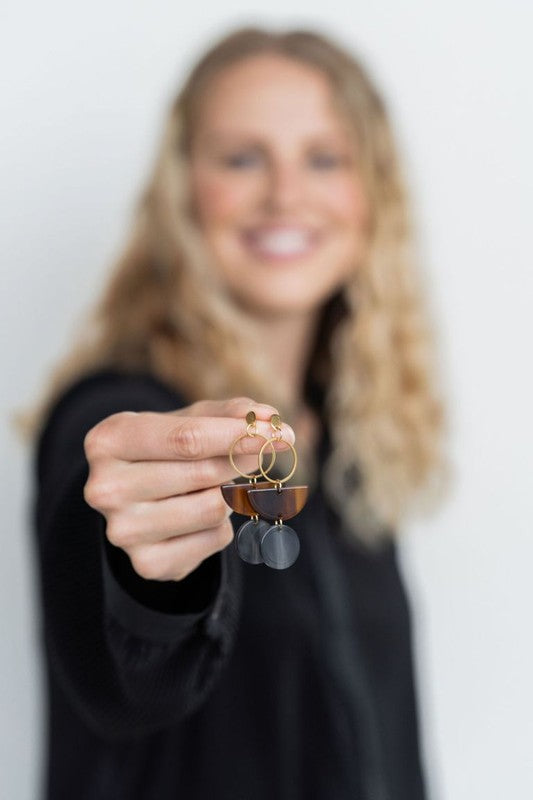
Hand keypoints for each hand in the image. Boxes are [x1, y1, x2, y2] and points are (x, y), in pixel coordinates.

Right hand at [83, 397, 294, 581]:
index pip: (187, 439)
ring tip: (210, 485)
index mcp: (109, 441)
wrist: (135, 498)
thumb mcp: (187, 419)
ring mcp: (123, 531)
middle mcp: (106, 488)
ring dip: (227, 493)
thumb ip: (229, 414)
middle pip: (202, 473)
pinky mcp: (147, 564)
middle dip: (242, 459)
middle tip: (262, 451)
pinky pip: (215, 539)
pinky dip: (221, 524)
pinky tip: (198, 515)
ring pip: (213, 508)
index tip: (278, 432)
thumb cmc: (165, 448)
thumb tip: (270, 419)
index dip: (238, 435)